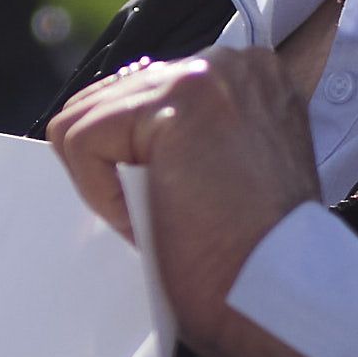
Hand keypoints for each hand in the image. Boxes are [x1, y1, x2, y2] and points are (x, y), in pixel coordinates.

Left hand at [45, 47, 331, 356]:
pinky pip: (82, 139)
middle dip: (112, 166)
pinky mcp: (174, 101)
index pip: (140, 94)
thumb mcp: (225, 172)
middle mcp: (233, 64)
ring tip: (164, 218)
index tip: (175, 202)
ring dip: (108, 184)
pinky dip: (100, 193)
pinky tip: (148, 219)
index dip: (132, 158)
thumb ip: (184, 138)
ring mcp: (206, 76)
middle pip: (108, 98)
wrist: (275, 293)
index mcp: (248, 80)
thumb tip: (118, 141)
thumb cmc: (251, 257)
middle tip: (166, 217)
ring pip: (87, 117)